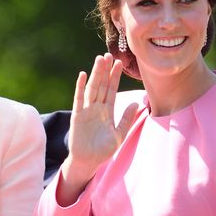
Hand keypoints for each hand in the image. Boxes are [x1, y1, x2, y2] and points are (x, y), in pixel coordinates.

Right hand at [58, 53, 138, 200]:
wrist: (88, 161)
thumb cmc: (103, 150)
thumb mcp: (119, 134)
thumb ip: (127, 118)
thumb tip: (138, 102)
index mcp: (107, 111)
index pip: (111, 89)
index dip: (115, 76)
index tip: (119, 62)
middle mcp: (96, 108)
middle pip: (102, 85)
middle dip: (105, 71)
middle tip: (108, 54)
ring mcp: (86, 110)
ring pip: (92, 88)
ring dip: (95, 74)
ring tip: (99, 60)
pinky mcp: (77, 116)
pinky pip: (79, 99)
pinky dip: (80, 87)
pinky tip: (82, 75)